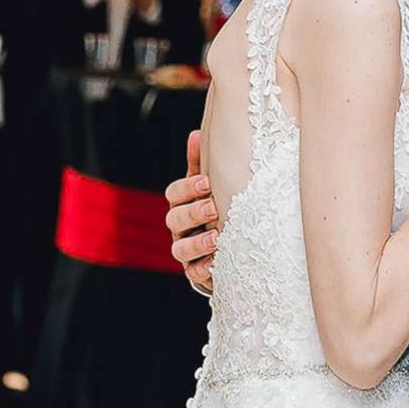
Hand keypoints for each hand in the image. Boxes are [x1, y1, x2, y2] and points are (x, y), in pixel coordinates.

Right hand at [165, 129, 218, 292]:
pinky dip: (203, 268)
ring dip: (196, 242)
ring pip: (179, 248)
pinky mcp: (197, 271)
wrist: (234, 240)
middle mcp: (180, 226)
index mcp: (183, 202)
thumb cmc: (220, 205)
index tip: (207, 182)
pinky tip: (216, 262)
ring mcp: (186, 250)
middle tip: (213, 207)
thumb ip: (201, 163)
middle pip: (174, 219)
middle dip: (192, 213)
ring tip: (216, 237)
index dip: (188, 188)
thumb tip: (195, 134)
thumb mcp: (212, 184)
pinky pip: (194, 273)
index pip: (174, 193)